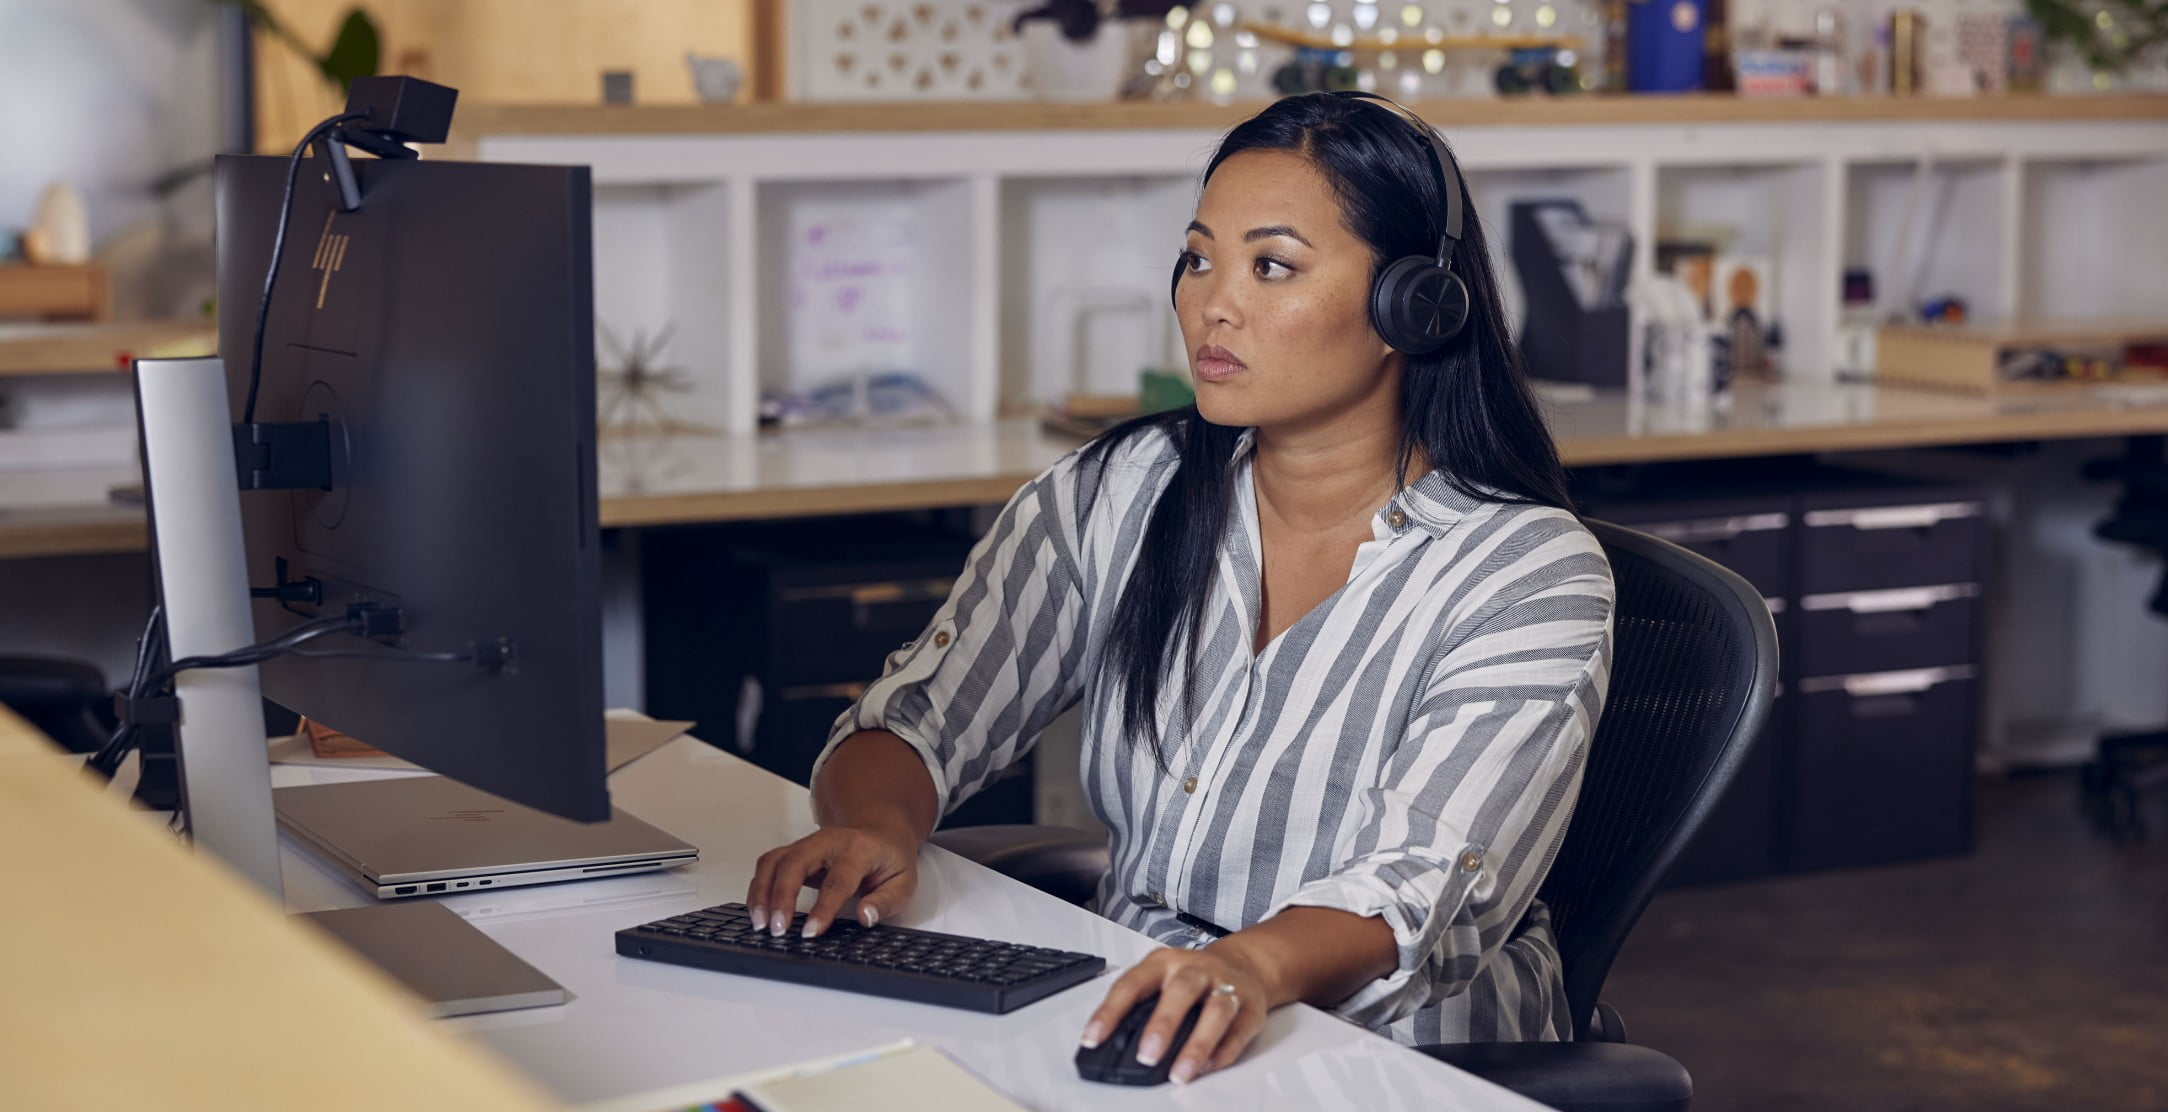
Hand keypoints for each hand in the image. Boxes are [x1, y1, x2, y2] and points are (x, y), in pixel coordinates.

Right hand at [745, 824, 918, 938]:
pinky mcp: (794, 852)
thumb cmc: (889, 859)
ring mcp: (807, 844)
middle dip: (781, 897)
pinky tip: (758, 912)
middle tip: (777, 928)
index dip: (823, 908)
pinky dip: (758, 888)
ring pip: (773, 861)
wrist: (880, 832)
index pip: (837, 880)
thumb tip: (865, 917)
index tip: (810, 932)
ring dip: (762, 893)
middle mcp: (827, 842)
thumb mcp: (904, 882)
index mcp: (858, 849)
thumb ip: (886, 901)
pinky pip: (768, 866)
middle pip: (794, 863)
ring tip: (760, 924)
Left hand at [1080, 946, 1275, 1085]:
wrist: (1244, 964)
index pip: (1133, 983)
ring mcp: (1226, 986)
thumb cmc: (1192, 977)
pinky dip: (1223, 1052)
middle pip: (1181, 991)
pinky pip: (1239, 1031)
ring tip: (1180, 1073)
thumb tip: (1112, 1044)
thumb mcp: (1161, 978)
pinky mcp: (1250, 1008)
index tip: (1093, 1038)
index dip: (1111, 1011)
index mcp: (1164, 962)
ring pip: (1216, 1011)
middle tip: (1146, 1056)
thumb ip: (1140, 1006)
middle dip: (1162, 1025)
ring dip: (1197, 1044)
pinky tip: (1208, 1068)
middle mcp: (1195, 970)